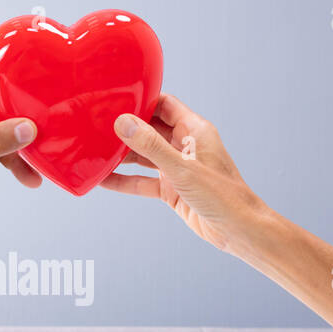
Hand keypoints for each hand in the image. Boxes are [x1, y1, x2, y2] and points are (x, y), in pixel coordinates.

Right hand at [100, 95, 263, 254]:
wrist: (237, 230)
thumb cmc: (223, 195)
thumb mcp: (182, 168)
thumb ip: (151, 146)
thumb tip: (124, 123)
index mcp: (194, 130)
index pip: (164, 105)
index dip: (142, 102)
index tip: (116, 102)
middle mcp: (185, 146)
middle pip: (150, 130)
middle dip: (126, 129)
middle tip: (98, 126)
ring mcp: (177, 168)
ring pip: (144, 156)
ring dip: (122, 155)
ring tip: (96, 151)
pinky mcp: (172, 189)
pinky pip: (143, 181)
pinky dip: (125, 180)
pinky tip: (105, 180)